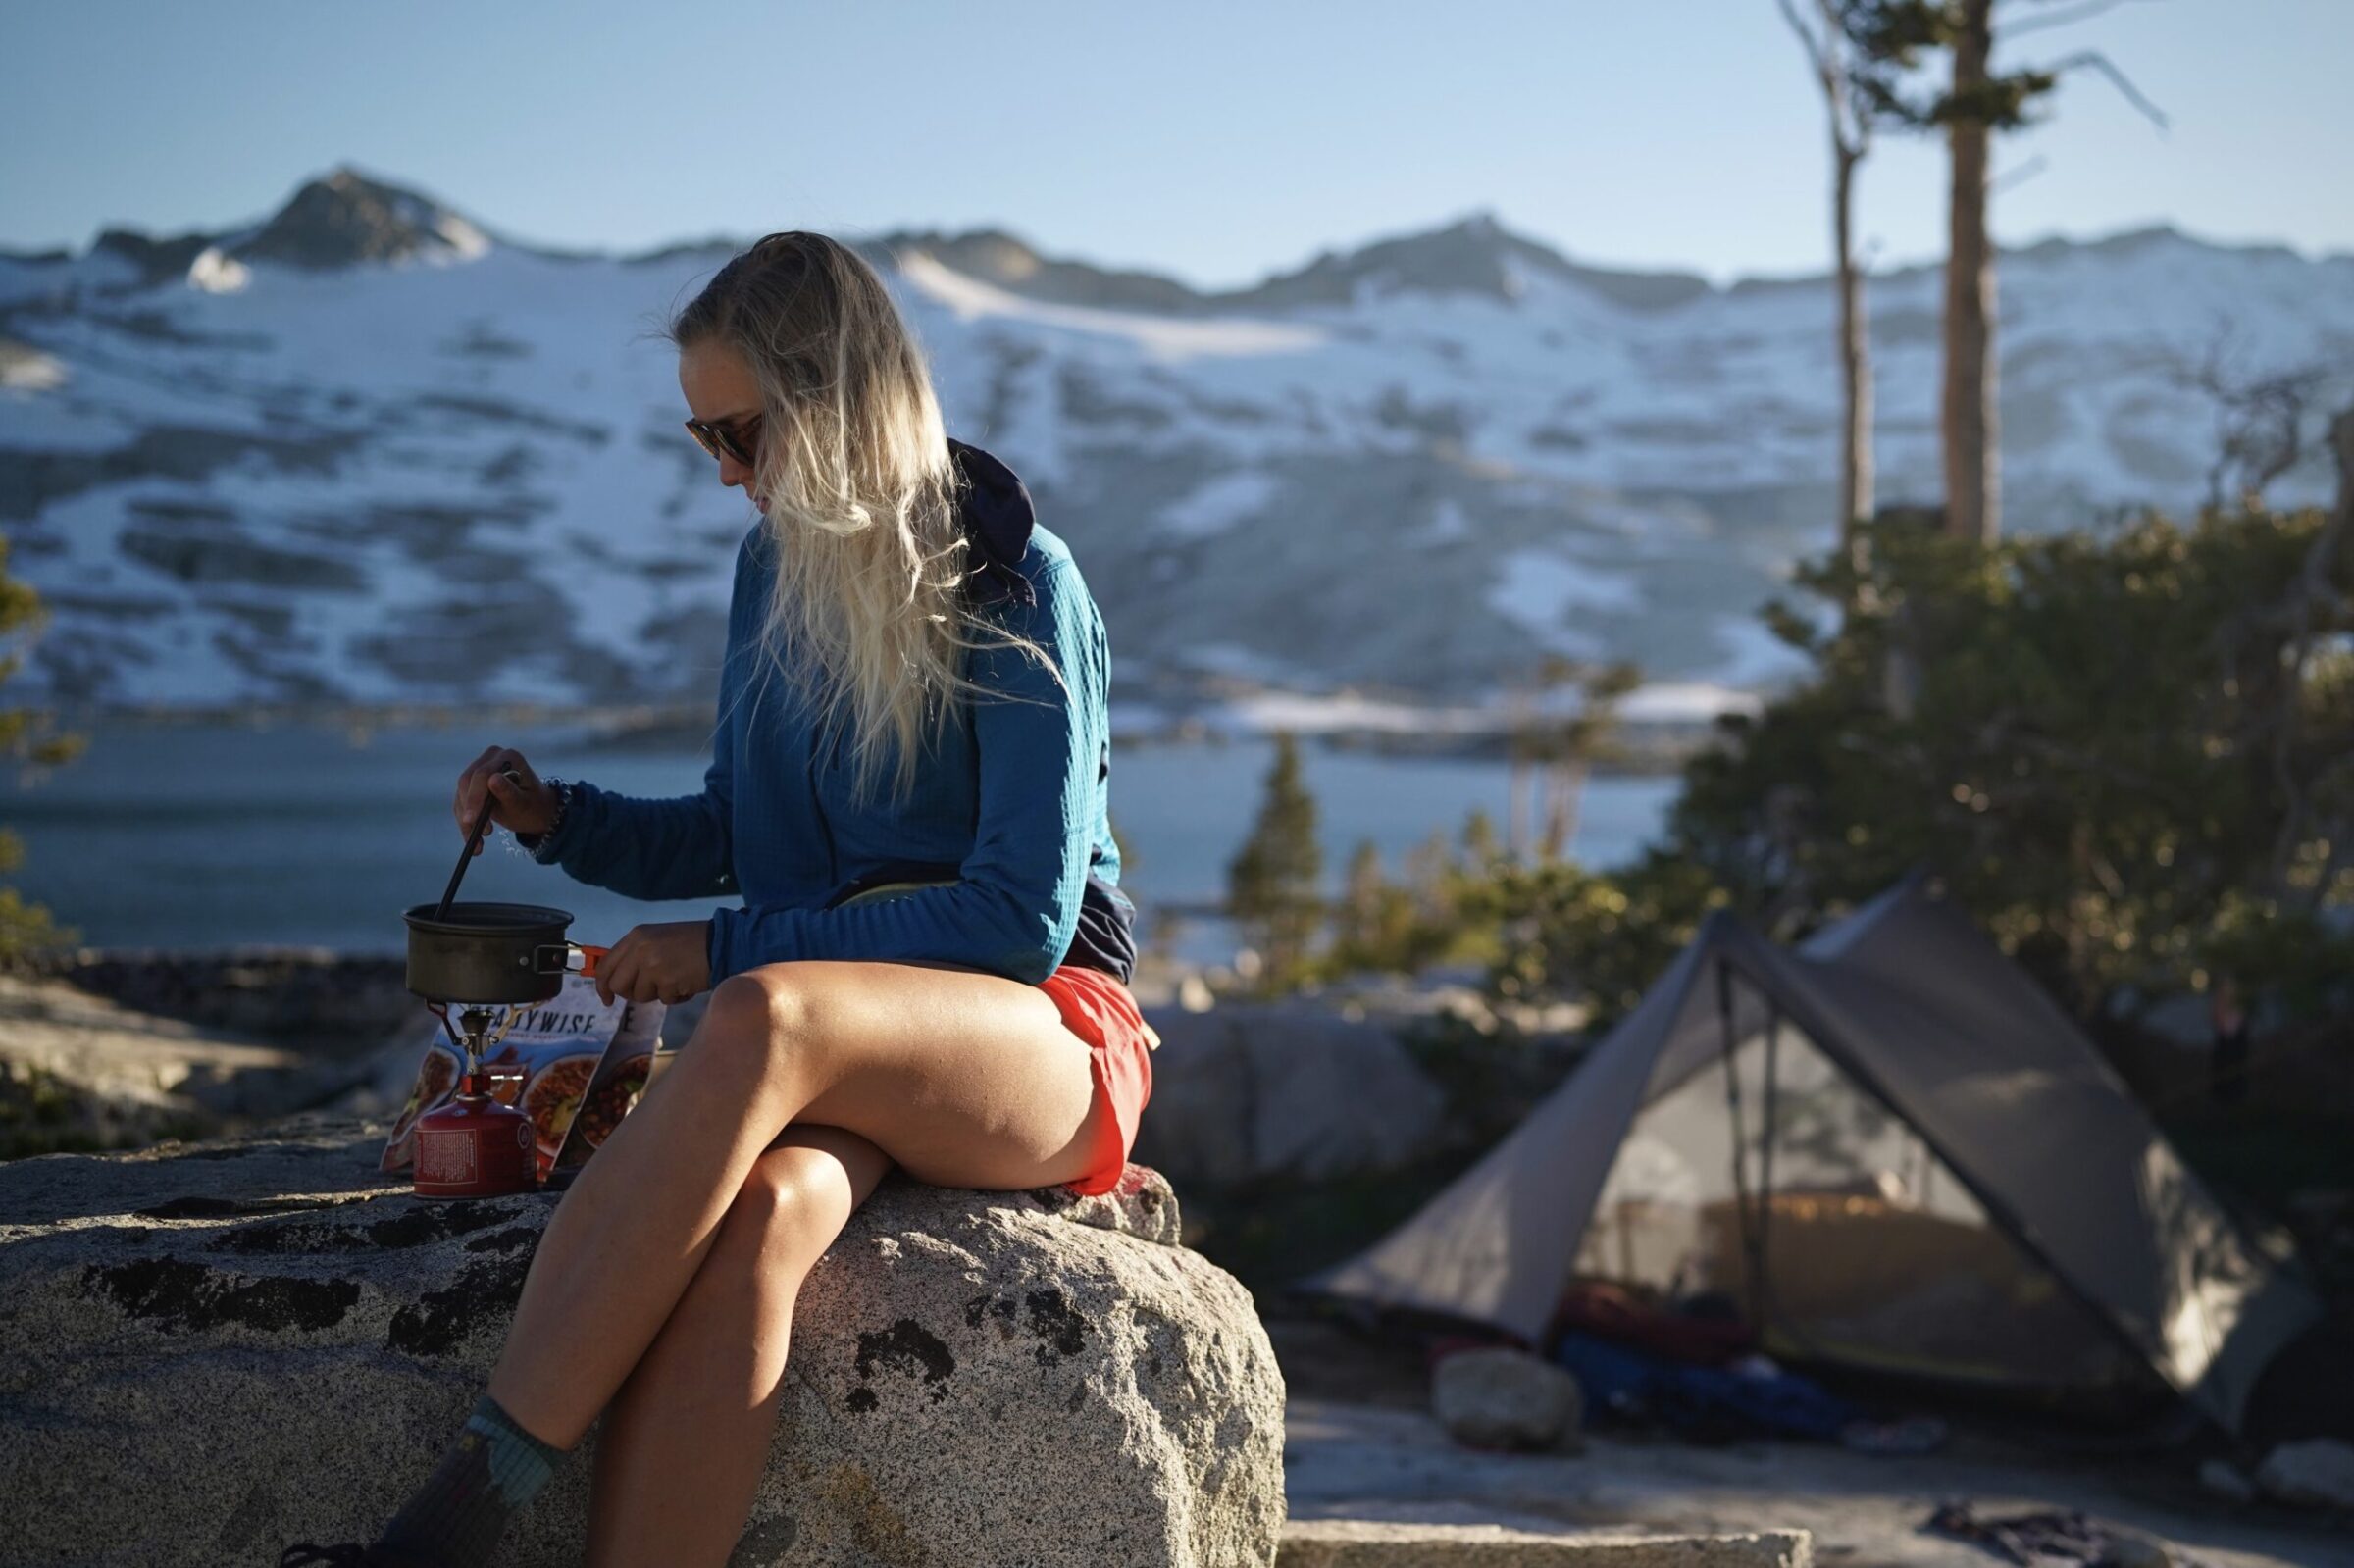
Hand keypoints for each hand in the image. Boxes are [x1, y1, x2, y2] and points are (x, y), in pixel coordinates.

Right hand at [454, 745, 558, 853]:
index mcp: (508, 757)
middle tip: (476, 834)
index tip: (472, 820)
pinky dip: (465, 821)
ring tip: (479, 843)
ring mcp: (480, 768)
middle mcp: (492, 758)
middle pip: (467, 782)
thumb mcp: (523, 804)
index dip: (475, 797)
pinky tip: (472, 839)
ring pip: (461, 794)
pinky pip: (461, 802)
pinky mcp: (472, 783)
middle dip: (469, 810)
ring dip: (466, 820)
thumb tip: (492, 779)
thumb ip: (508, 792)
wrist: (535, 811)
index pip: (483, 774)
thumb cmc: (533, 807)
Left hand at [595, 920, 712, 1006]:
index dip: (603, 986)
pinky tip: (686, 982)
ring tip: (674, 979)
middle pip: (618, 986)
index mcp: (635, 937)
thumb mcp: (656, 940)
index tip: (607, 999)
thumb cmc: (690, 943)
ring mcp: (653, 965)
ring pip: (640, 996)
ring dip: (657, 994)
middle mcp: (640, 949)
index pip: (605, 967)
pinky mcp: (667, 981)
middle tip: (651, 989)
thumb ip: (634, 957)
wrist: (721, 943)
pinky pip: (664, 1000)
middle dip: (633, 993)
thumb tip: (614, 983)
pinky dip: (676, 996)